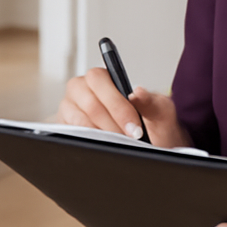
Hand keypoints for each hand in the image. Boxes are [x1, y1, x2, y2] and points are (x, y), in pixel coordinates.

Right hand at [52, 68, 193, 148]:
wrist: (150, 148)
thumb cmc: (152, 127)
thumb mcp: (160, 112)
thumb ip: (151, 101)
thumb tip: (137, 93)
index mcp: (102, 78)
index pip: (99, 80)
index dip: (117, 106)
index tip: (135, 128)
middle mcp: (82, 90)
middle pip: (90, 103)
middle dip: (113, 125)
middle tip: (129, 140)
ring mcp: (71, 109)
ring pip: (80, 122)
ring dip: (103, 136)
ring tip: (120, 145)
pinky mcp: (66, 128)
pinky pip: (71, 135)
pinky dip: (89, 143)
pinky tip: (104, 148)